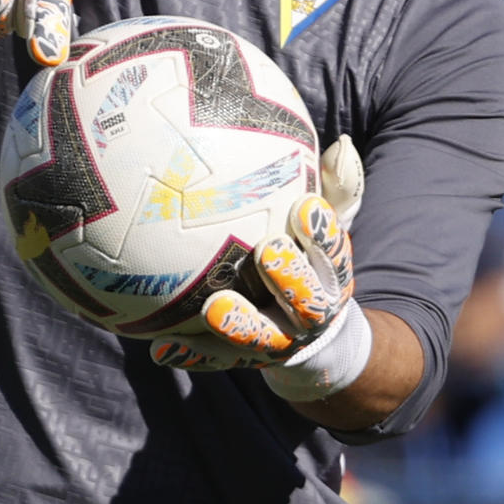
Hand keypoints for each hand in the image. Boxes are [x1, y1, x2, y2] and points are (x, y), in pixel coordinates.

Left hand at [152, 138, 373, 400]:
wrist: (311, 334)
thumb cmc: (310, 259)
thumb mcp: (326, 226)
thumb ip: (334, 189)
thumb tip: (341, 143)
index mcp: (331, 276)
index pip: (334, 254)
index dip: (323, 233)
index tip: (305, 207)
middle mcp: (311, 312)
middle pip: (308, 302)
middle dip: (290, 278)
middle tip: (267, 250)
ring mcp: (278, 340)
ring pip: (263, 339)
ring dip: (239, 323)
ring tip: (212, 306)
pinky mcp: (243, 359)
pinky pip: (216, 359)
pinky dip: (193, 354)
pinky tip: (162, 349)